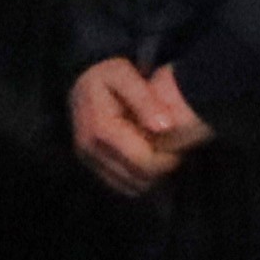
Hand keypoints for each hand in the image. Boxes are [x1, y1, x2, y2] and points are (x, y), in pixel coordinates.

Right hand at [70, 55, 208, 196]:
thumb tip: (163, 127)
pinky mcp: (91, 164)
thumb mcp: (125, 75)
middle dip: (161, 168)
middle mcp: (89, 147)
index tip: (179, 147)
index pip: (142, 160)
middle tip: (173, 151)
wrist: (81, 81)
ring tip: (159, 152)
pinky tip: (146, 158)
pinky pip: (123, 185)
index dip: (166, 159)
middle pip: (138, 176)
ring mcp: (87, 158)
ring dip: (151, 175)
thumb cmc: (107, 76)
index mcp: (100, 127)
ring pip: (132, 185)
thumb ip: (145, 99)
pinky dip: (139, 178)